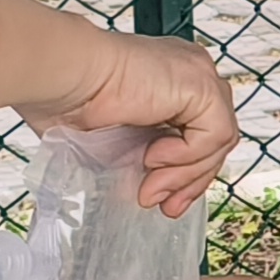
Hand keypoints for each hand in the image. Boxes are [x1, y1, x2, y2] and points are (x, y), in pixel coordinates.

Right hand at [22, 30, 241, 214]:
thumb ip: (140, 157)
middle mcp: (190, 72)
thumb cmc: (67, 100)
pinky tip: (153, 156)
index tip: (166, 201)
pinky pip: (215, 134)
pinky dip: (188, 156)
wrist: (60, 77)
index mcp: (170, 80)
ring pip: (219, 141)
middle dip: (191, 180)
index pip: (201, 132)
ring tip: (150, 186)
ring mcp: (198, 75)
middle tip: (166, 206)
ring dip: (184, 174)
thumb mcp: (114, 140)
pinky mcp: (201, 84)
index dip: (188, 172)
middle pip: (215, 139)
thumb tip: (155, 191)